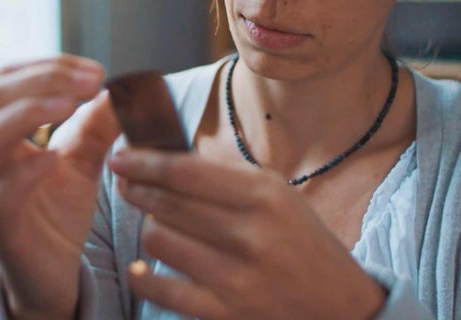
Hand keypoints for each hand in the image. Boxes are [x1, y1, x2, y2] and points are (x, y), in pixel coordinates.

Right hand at [0, 55, 120, 319]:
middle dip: (41, 81)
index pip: (8, 80)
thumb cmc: (60, 208)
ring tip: (67, 105)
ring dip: (25, 114)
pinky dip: (23, 173)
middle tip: (90, 81)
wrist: (55, 269)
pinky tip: (52, 157)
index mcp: (1, 130)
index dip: (48, 66)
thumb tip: (124, 85)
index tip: (95, 71)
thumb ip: (100, 123)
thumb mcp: (85, 157)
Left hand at [109, 149, 384, 319]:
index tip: (121, 155)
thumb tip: (166, 158)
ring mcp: (236, 278)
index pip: (185, 172)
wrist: (339, 308)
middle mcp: (250, 234)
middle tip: (127, 183)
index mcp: (264, 196)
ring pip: (158, 241)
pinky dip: (143, 275)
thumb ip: (226, 176)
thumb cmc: (302, 243)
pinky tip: (142, 266)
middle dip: (137, 189)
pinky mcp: (225, 314)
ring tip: (157, 224)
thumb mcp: (277, 195)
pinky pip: (161, 288)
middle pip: (166, 204)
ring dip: (149, 228)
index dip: (145, 162)